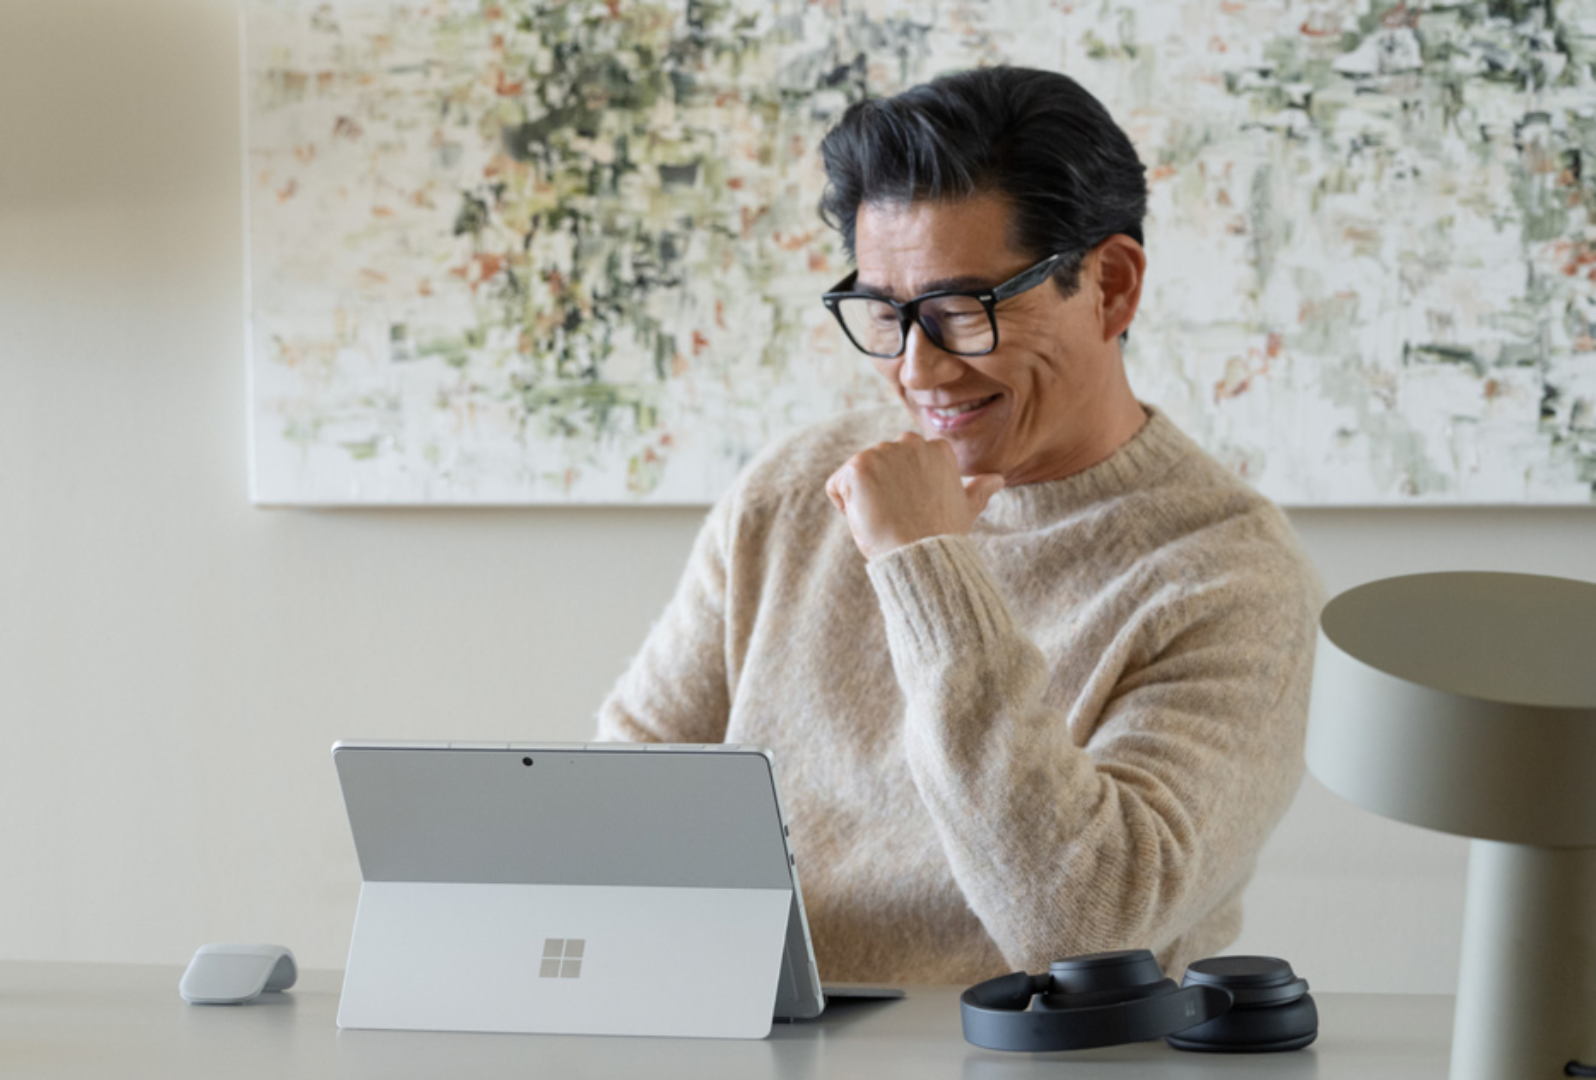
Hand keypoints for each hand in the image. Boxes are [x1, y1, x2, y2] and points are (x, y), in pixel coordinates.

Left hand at [825, 434, 1004, 558]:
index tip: (915, 510)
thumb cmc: (942, 536)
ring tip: (887, 518)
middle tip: (900, 517)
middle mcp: (910, 442)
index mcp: (936, 448)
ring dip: (863, 501)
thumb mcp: (966, 508)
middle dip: (881, 493)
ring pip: (856, 478)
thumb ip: (979, 489)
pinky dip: (844, 507)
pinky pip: (836, 488)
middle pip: (877, 467)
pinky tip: (867, 518)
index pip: (901, 465)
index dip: (903, 493)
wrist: (922, 555)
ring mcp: (882, 452)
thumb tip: (998, 479)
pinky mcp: (858, 467)